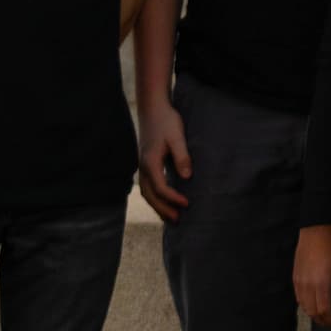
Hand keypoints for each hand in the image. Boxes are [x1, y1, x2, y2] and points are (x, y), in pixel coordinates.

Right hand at [137, 102, 191, 220]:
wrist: (153, 109)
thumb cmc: (167, 121)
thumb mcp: (177, 137)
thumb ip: (182, 156)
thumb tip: (186, 177)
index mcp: (151, 162)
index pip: (161, 187)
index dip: (174, 198)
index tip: (187, 204)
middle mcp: (143, 167)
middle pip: (150, 195)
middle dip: (163, 209)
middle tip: (178, 220)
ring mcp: (142, 166)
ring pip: (147, 192)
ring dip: (158, 206)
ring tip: (171, 217)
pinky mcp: (146, 164)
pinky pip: (148, 186)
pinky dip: (155, 197)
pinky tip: (165, 202)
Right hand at [292, 226, 330, 327]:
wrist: (315, 231)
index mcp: (321, 283)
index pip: (325, 311)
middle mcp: (307, 285)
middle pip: (313, 313)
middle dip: (325, 323)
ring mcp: (299, 282)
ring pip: (305, 308)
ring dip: (315, 316)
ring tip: (327, 317)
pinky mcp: (295, 279)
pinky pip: (299, 300)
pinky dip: (307, 307)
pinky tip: (316, 306)